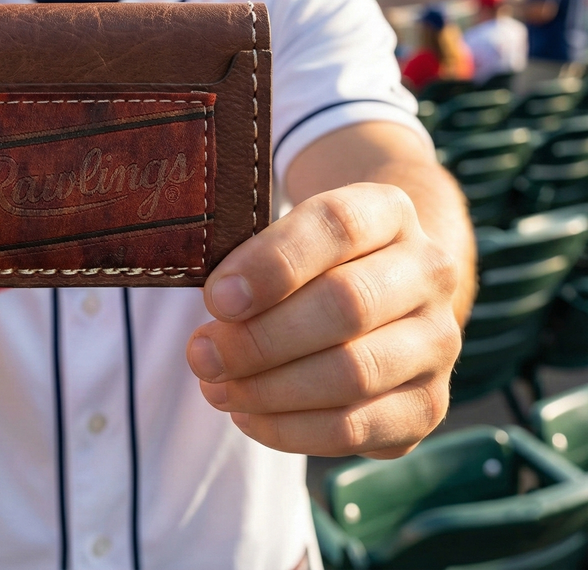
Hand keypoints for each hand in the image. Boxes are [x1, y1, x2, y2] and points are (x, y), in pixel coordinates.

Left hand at [186, 183, 460, 458]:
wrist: (378, 284)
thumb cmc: (310, 257)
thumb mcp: (286, 232)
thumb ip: (254, 260)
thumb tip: (220, 309)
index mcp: (389, 211)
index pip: (338, 225)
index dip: (274, 264)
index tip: (216, 298)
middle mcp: (428, 272)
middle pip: (348, 305)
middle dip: (261, 337)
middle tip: (202, 354)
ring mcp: (437, 341)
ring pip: (354, 373)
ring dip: (269, 388)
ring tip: (215, 386)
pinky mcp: (427, 404)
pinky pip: (355, 429)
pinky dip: (290, 428)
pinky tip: (246, 414)